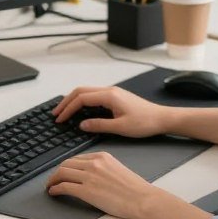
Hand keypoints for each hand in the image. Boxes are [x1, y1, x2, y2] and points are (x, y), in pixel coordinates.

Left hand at [47, 151, 154, 218]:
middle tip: (53, 179)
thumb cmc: (135, 189)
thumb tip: (90, 175)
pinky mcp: (87, 191)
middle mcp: (93, 163)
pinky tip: (53, 192)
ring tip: (50, 186)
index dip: (67, 166)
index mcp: (102, 156)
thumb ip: (103, 168)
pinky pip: (64, 187)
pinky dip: (55, 188)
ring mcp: (89, 176)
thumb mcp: (117, 168)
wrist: (142, 199)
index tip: (63, 172)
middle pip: (66, 163)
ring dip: (53, 180)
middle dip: (57, 171)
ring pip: (62, 173)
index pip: (77, 158)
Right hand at [53, 86, 168, 137]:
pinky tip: (79, 111)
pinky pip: (93, 95)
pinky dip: (82, 101)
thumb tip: (81, 125)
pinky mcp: (115, 97)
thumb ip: (99, 125)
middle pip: (80, 91)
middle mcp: (109, 91)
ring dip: (73, 100)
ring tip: (64, 111)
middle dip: (66, 101)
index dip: (68, 108)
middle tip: (55, 113)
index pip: (81, 99)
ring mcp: (112, 92)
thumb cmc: (145, 123)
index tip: (59, 119)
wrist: (162, 118)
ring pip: (86, 92)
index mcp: (109, 96)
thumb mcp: (120, 128)